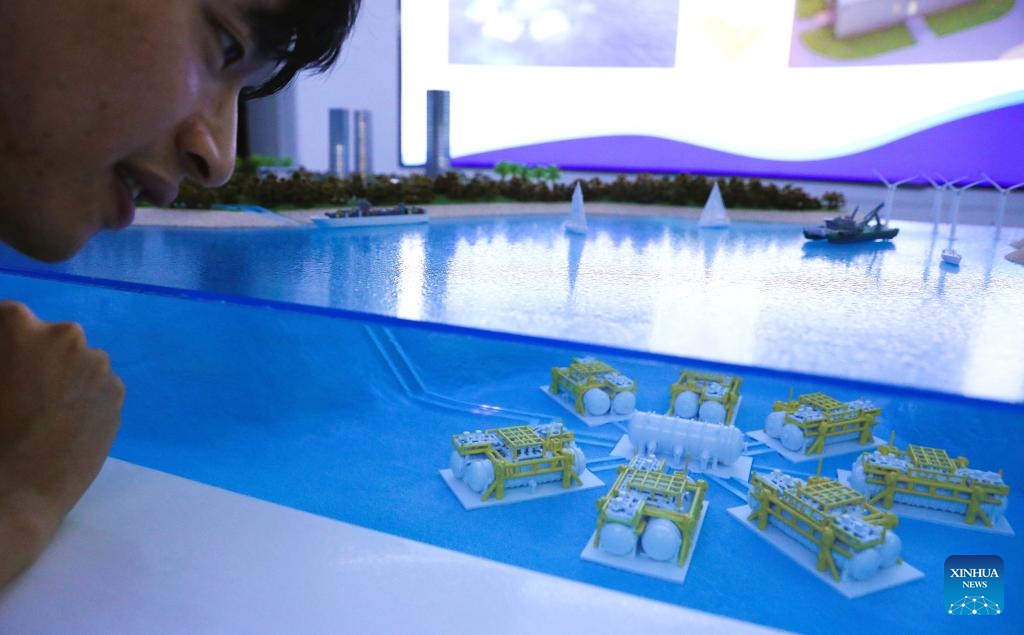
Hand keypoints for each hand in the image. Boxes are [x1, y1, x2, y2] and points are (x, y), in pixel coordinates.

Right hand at [0, 300, 123, 587]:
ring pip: (74, 362)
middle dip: (32, 357)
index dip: (2, 343)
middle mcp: (67, 336)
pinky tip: (61, 425)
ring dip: (60, 376)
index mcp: (19, 326)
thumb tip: (9, 360)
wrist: (14, 492)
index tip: (4, 367)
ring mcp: (98, 365)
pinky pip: (94, 386)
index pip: (7, 317)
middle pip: (46, 338)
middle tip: (18, 392)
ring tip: (40, 413)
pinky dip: (80, 397)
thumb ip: (0, 355)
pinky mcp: (116, 394)